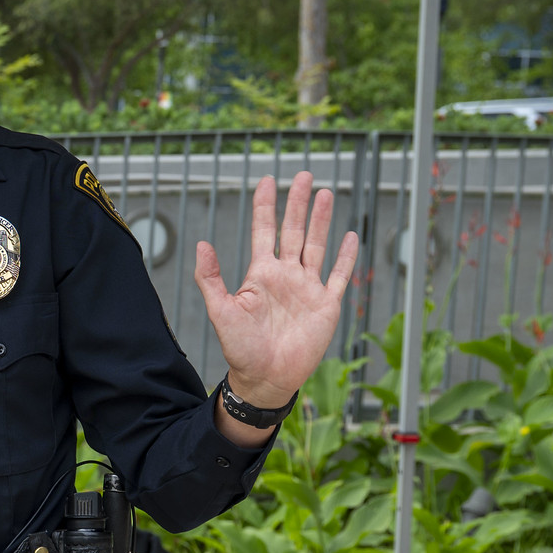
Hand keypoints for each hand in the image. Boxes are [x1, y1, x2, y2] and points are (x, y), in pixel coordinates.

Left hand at [194, 172, 358, 410]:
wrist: (265, 378)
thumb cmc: (240, 348)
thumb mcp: (220, 310)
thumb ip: (210, 278)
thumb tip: (201, 244)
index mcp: (260, 274)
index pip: (264, 231)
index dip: (266, 206)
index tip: (268, 180)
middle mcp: (285, 275)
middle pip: (293, 230)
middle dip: (298, 203)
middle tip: (304, 175)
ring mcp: (307, 288)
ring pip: (317, 246)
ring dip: (321, 221)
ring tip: (325, 193)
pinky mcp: (327, 305)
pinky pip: (340, 276)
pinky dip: (346, 257)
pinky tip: (351, 235)